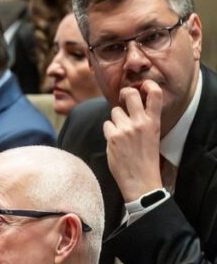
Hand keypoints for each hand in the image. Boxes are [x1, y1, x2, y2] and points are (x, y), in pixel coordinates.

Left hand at [103, 80, 163, 202]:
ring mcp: (126, 129)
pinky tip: (115, 141)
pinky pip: (107, 125)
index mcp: (154, 122)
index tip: (143, 85)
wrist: (140, 179)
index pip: (155, 94)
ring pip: (114, 111)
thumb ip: (144, 121)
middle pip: (130, 94)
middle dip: (124, 93)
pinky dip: (109, 131)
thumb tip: (130, 107)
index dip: (148, 84)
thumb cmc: (146, 158)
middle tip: (123, 97)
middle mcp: (140, 122)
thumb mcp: (152, 136)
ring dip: (115, 119)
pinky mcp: (113, 137)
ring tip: (121, 132)